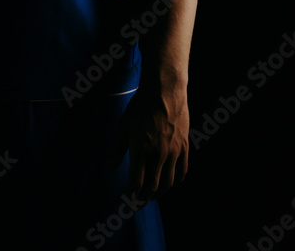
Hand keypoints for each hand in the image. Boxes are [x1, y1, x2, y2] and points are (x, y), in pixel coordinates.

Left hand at [107, 84, 188, 201]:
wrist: (164, 90)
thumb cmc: (140, 106)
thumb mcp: (123, 126)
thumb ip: (117, 150)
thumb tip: (110, 168)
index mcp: (141, 148)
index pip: (136, 182)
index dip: (131, 195)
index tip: (127, 202)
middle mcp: (158, 153)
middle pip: (152, 187)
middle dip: (144, 199)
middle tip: (138, 204)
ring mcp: (174, 151)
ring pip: (168, 183)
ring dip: (159, 193)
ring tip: (151, 196)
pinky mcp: (184, 147)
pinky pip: (182, 172)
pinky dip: (174, 183)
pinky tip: (168, 184)